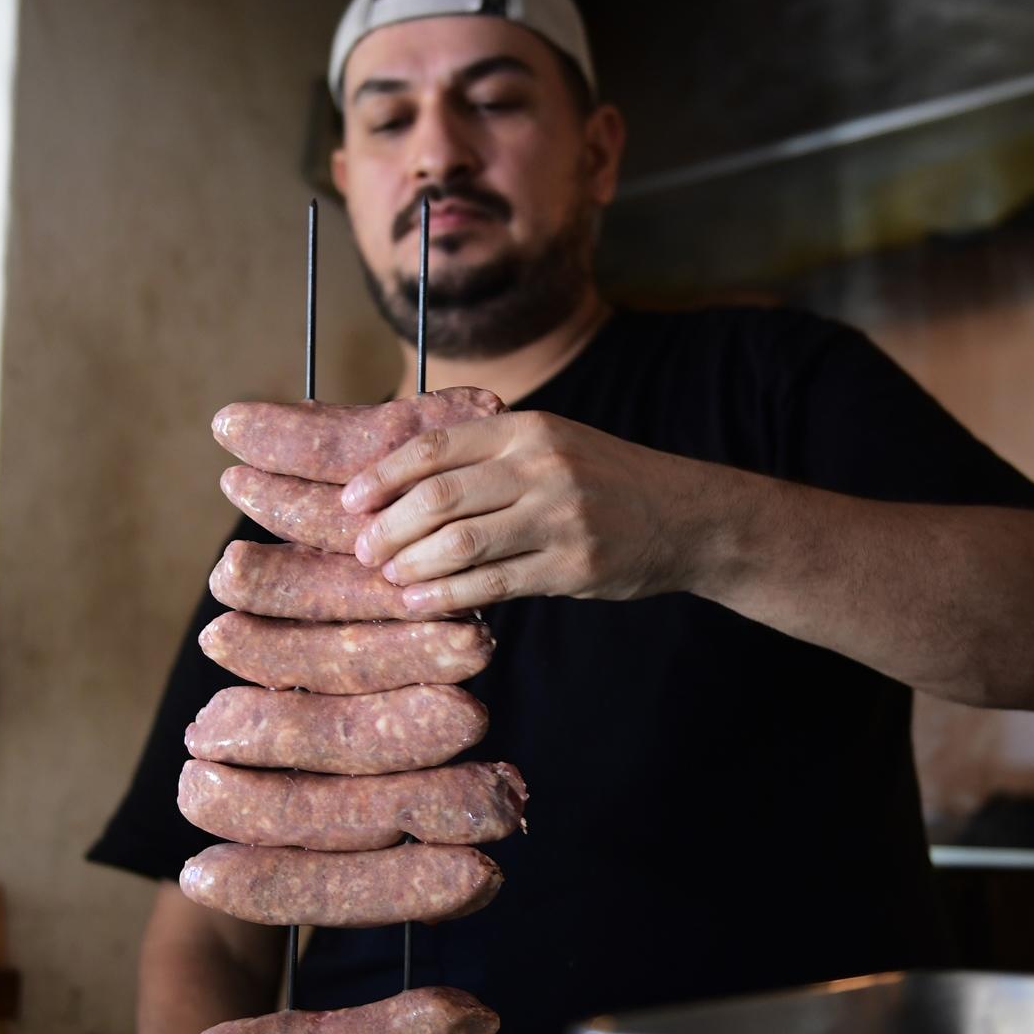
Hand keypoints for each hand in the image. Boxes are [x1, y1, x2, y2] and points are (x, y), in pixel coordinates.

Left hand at [340, 410, 712, 611]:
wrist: (684, 515)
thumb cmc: (599, 480)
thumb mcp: (549, 442)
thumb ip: (486, 453)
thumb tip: (399, 478)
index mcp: (526, 429)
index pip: (436, 448)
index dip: (382, 476)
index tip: (349, 501)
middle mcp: (541, 466)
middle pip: (440, 498)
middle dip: (389, 527)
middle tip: (363, 550)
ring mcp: (560, 518)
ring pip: (461, 544)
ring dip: (413, 565)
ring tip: (389, 577)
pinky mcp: (573, 566)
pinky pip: (494, 585)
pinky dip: (450, 597)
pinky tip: (423, 603)